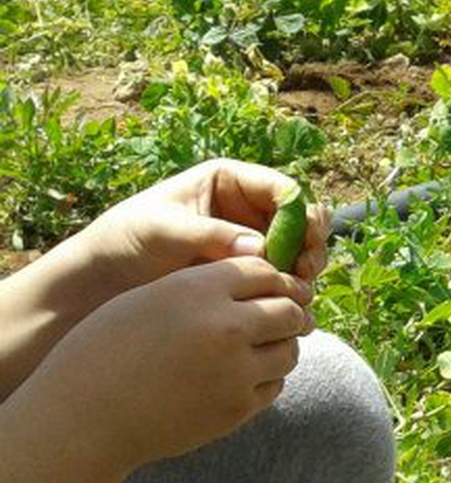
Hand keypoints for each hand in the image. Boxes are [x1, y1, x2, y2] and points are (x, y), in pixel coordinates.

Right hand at [35, 257, 312, 468]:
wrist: (86, 414)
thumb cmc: (107, 349)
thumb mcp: (148, 299)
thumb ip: (202, 289)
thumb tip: (257, 284)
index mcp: (199, 289)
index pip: (265, 272)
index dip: (275, 279)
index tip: (279, 287)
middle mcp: (225, 326)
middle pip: (289, 311)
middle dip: (290, 312)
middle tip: (287, 317)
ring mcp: (236, 371)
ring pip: (289, 351)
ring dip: (282, 347)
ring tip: (265, 347)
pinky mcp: (238, 408)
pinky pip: (274, 386)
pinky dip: (267, 378)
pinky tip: (245, 376)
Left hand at [65, 159, 331, 304]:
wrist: (109, 274)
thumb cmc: (129, 239)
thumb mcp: (165, 231)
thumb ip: (212, 235)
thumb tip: (260, 248)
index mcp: (229, 180)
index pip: (282, 189)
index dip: (301, 214)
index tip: (304, 243)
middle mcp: (247, 206)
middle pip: (301, 219)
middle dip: (310, 244)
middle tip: (305, 272)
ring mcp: (252, 238)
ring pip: (299, 249)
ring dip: (306, 269)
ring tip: (298, 289)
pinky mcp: (251, 268)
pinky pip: (284, 273)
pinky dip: (292, 287)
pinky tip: (287, 302)